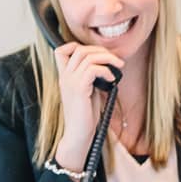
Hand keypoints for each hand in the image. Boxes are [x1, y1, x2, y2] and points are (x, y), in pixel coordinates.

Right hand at [52, 43, 123, 169]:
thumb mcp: (88, 92)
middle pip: (79, 49)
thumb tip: (107, 66)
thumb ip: (92, 78)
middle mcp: (65, 77)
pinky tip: (112, 79)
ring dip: (107, 58)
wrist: (78, 135)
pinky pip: (93, 69)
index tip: (96, 54)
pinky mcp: (79, 89)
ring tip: (119, 66)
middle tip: (115, 60)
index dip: (77, 46)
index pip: (61, 51)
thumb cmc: (85, 116)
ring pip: (87, 56)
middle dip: (100, 50)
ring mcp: (70, 82)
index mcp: (65, 77)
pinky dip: (106, 70)